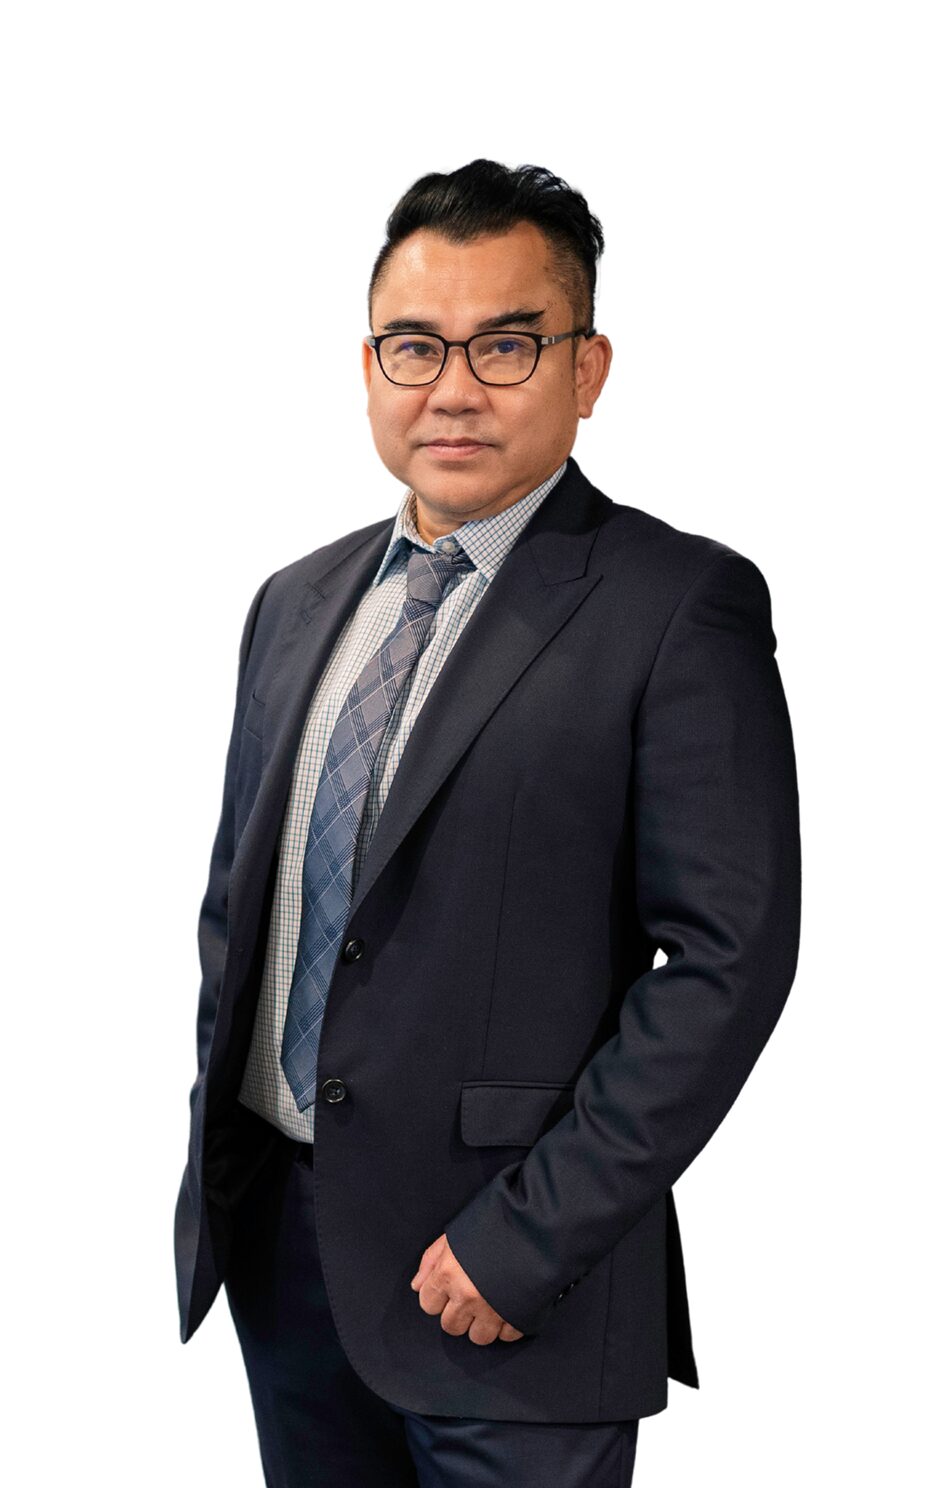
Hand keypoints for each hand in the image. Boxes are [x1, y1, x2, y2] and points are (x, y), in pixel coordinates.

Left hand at [410, 1233, 524, 1344]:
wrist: (536, 1223)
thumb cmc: (494, 1223)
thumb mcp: (455, 1233)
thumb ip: (431, 1259)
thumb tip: (417, 1286)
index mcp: (448, 1273)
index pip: (428, 1304)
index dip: (438, 1296)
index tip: (449, 1289)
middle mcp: (467, 1296)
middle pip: (451, 1326)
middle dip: (458, 1314)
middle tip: (470, 1297)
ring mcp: (493, 1310)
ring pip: (478, 1337)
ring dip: (483, 1324)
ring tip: (491, 1304)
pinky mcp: (517, 1317)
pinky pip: (506, 1336)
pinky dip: (508, 1325)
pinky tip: (509, 1306)